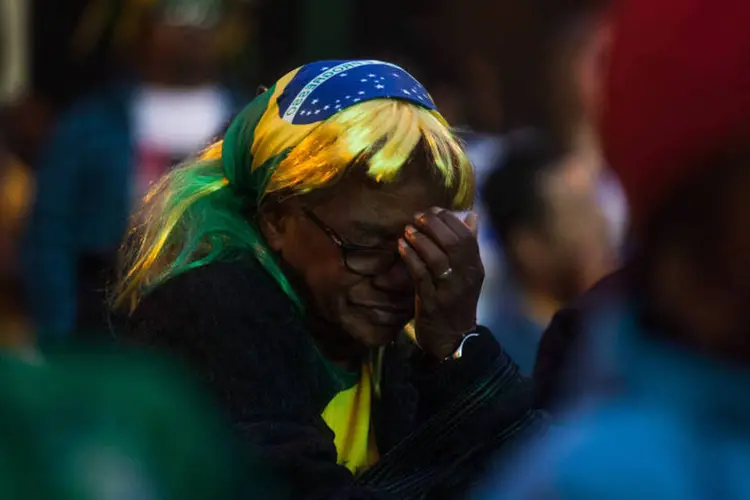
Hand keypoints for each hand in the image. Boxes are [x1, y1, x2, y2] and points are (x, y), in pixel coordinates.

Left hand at [398, 208, 484, 359]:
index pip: (466, 236)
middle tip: (417, 217)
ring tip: (407, 230)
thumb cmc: (455, 300)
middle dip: (434, 226)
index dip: (448, 219)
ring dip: (420, 240)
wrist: (452, 337)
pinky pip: (421, 275)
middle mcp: (466, 277)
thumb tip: (471, 215)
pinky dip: (410, 258)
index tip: (432, 210)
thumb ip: (467, 245)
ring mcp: (450, 290)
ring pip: (437, 258)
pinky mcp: (433, 302)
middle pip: (454, 244)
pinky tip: (401, 247)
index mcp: (475, 267)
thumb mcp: (466, 272)